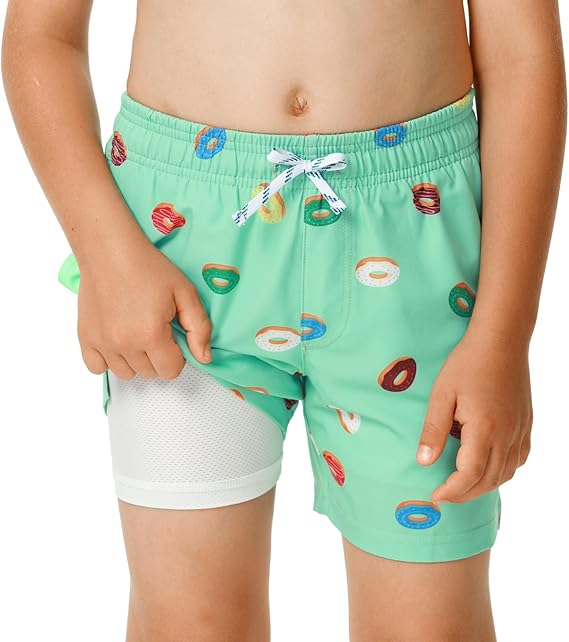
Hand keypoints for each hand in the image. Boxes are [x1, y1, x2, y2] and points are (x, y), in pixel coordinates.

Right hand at [77, 238, 211, 380]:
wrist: (109, 250)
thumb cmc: (147, 267)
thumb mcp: (185, 293)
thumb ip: (199, 328)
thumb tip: (204, 357)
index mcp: (151, 335)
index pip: (171, 371)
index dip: (178, 355)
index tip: (173, 337)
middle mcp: (124, 344)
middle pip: (150, 373)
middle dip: (158, 356)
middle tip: (156, 329)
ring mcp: (102, 343)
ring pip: (126, 373)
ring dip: (136, 359)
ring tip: (137, 332)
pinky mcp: (85, 338)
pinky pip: (97, 368)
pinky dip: (109, 360)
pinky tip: (118, 341)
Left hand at [416, 329, 532, 503]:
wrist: (500, 340)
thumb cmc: (467, 363)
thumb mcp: (442, 394)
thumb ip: (433, 430)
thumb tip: (424, 462)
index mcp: (484, 430)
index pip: (469, 476)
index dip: (452, 491)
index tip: (435, 496)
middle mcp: (507, 435)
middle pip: (489, 480)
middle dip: (465, 494)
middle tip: (444, 495)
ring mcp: (520, 430)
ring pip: (507, 473)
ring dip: (484, 485)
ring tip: (462, 485)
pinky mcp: (526, 423)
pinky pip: (518, 459)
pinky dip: (503, 471)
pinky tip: (489, 467)